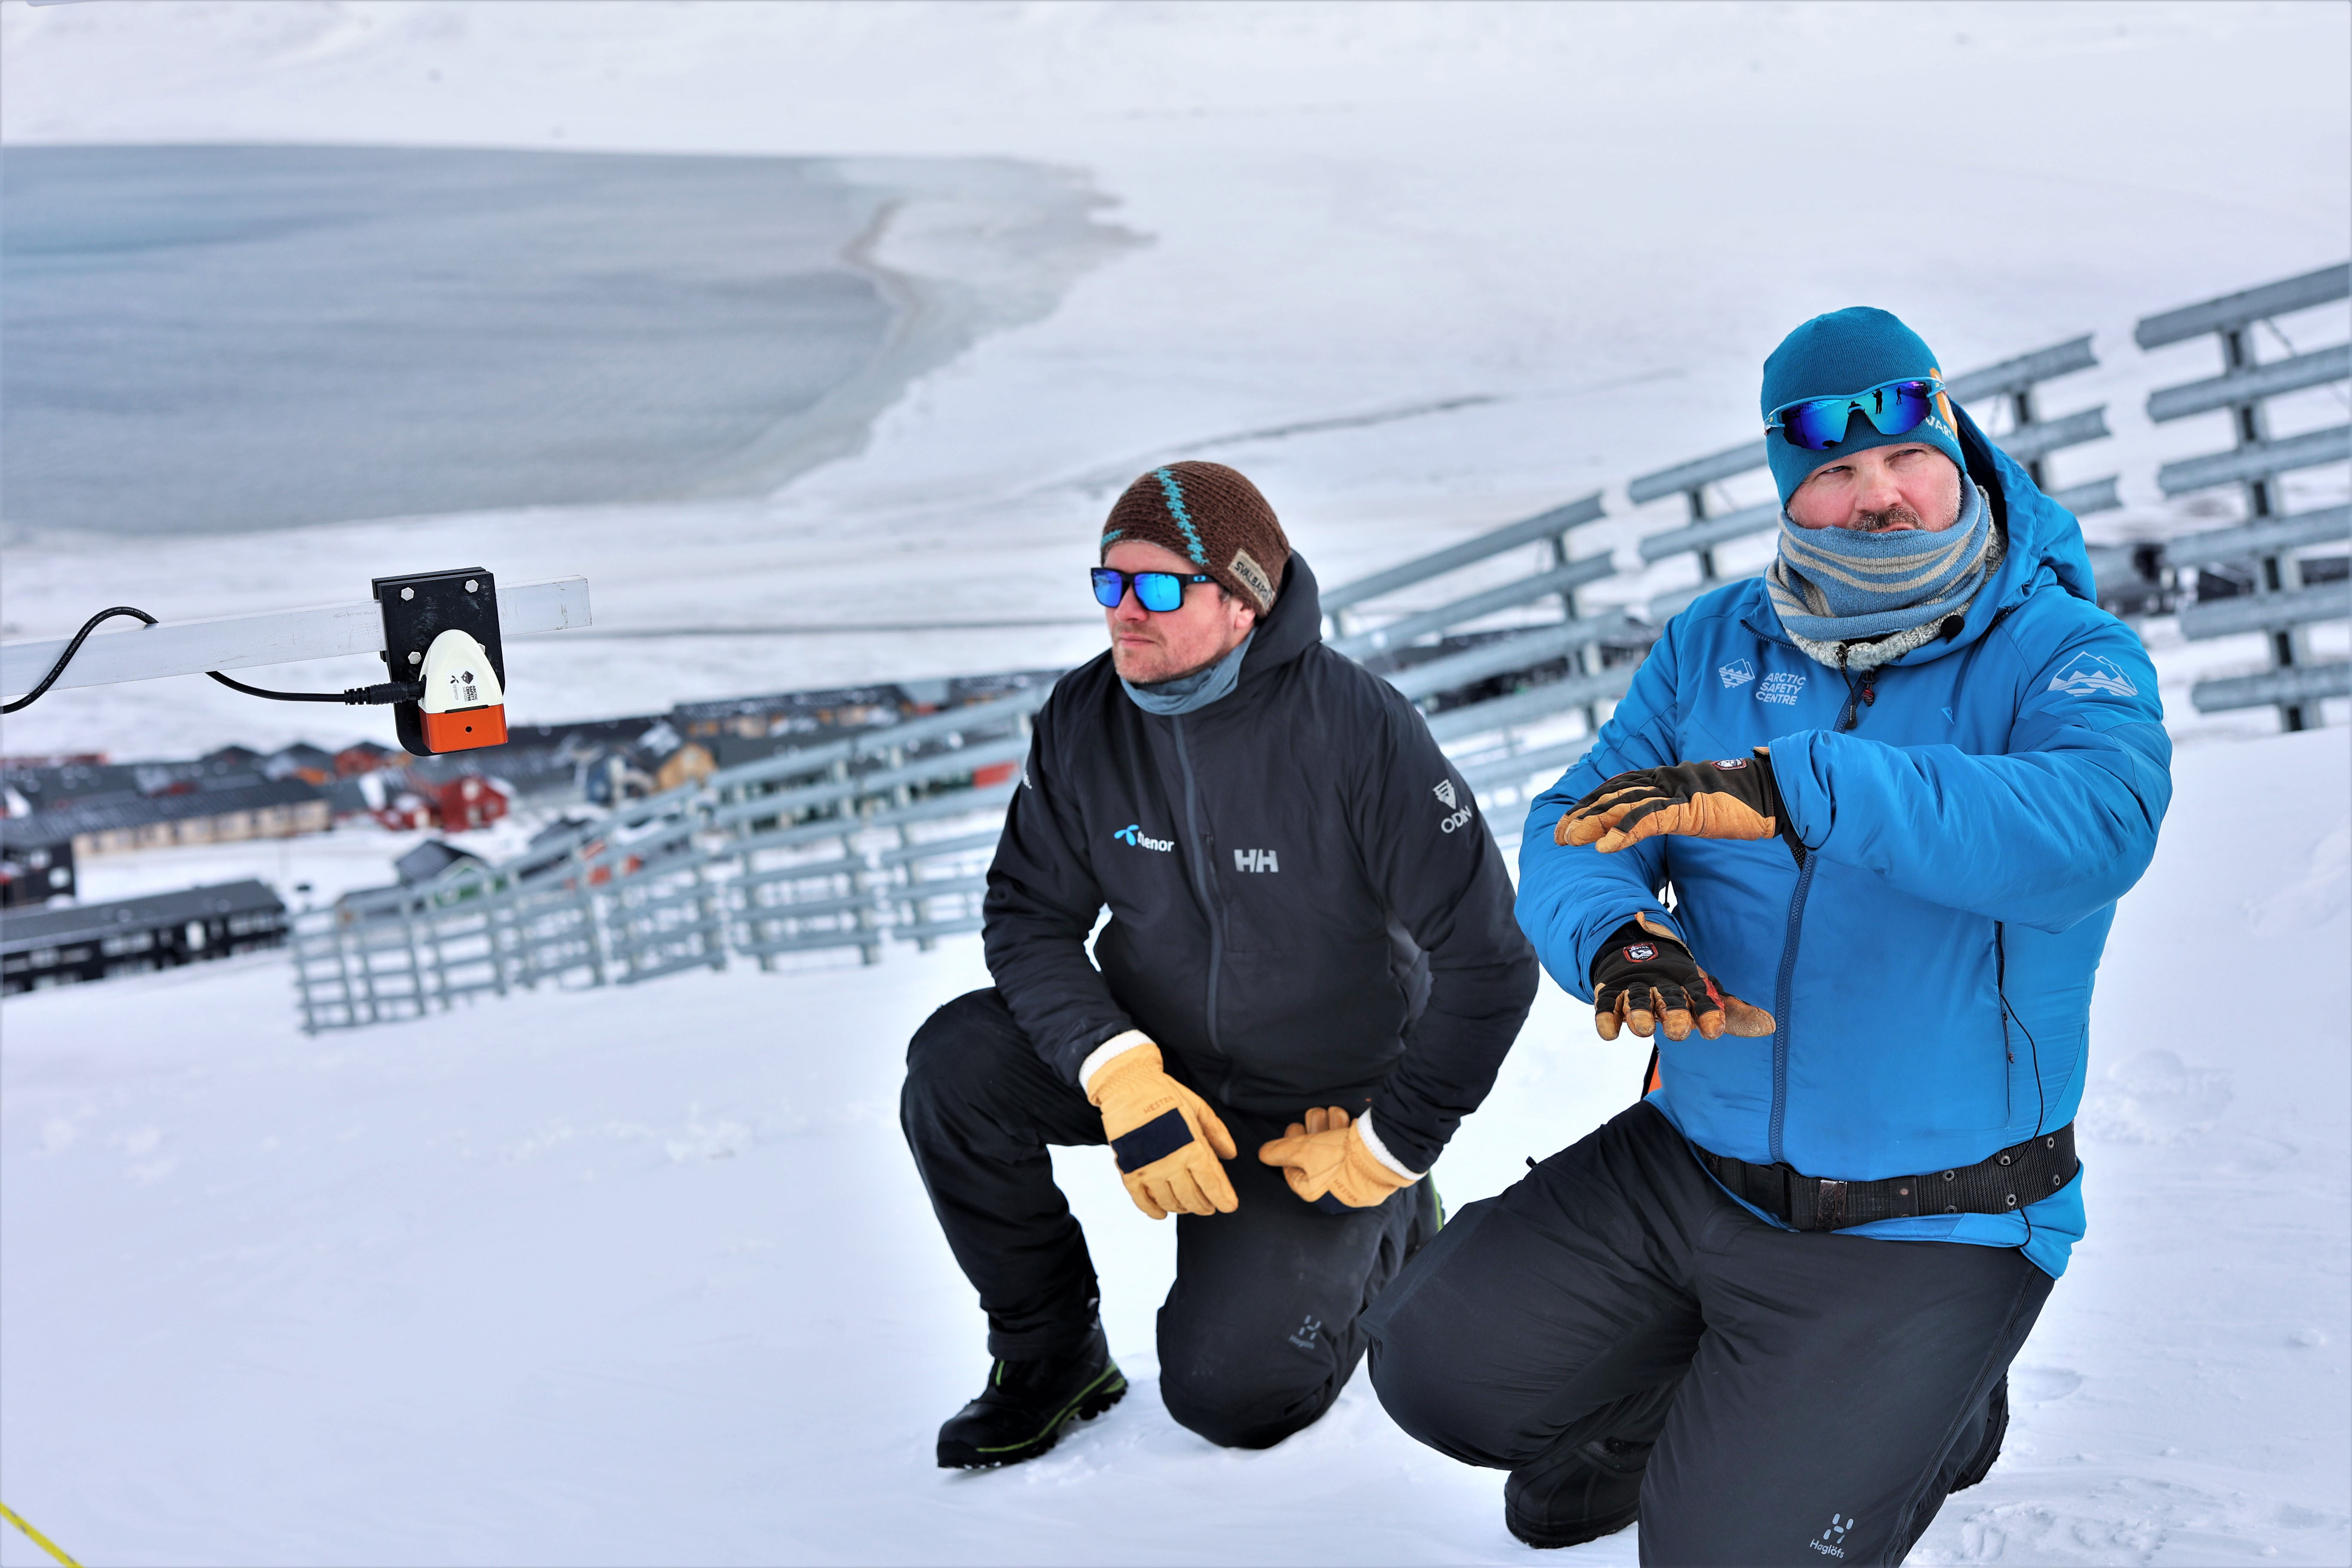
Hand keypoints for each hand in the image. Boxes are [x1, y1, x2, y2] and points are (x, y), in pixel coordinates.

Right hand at [1086, 1041, 1238, 1219]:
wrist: (1126, 1085)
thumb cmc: (1165, 1094)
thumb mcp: (1197, 1107)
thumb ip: (1216, 1132)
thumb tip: (1230, 1155)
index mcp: (1191, 1146)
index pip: (1212, 1182)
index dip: (1223, 1198)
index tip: (1230, 1207)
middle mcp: (1171, 1162)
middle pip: (1193, 1197)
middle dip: (1204, 1205)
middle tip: (1209, 1207)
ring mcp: (1149, 1168)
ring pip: (1170, 1202)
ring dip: (1182, 1208)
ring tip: (1188, 1206)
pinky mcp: (1129, 1170)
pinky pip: (1142, 1201)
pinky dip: (1153, 1211)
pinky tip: (1162, 1213)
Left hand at [1257, 1107, 1416, 1208]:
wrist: (1385, 1154)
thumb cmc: (1340, 1157)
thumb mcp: (1303, 1151)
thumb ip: (1279, 1152)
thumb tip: (1262, 1155)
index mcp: (1316, 1193)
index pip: (1293, 1168)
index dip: (1290, 1146)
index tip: (1295, 1128)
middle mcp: (1333, 1189)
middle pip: (1313, 1155)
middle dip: (1315, 1132)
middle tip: (1318, 1119)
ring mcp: (1352, 1178)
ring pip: (1331, 1146)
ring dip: (1330, 1127)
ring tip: (1336, 1116)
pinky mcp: (1368, 1165)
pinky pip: (1350, 1146)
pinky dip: (1347, 1131)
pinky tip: (1349, 1122)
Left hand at [1556, 751, 1801, 859]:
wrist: (1779, 792)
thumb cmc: (1743, 803)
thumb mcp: (1699, 806)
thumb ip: (1674, 810)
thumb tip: (1654, 821)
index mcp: (1667, 779)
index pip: (1618, 787)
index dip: (1590, 803)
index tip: (1569, 821)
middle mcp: (1666, 779)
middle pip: (1612, 794)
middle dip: (1581, 814)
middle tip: (1557, 835)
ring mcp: (1677, 791)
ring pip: (1623, 804)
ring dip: (1592, 823)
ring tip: (1569, 840)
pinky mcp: (1690, 806)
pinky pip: (1649, 819)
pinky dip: (1623, 832)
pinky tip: (1604, 846)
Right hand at [1589, 914, 1773, 1040]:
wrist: (1635, 951)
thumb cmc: (1678, 984)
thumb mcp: (1706, 995)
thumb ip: (1734, 1014)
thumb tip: (1771, 1025)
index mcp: (1688, 984)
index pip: (1702, 999)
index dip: (1708, 1014)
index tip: (1714, 1032)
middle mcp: (1662, 985)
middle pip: (1669, 999)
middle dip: (1674, 1014)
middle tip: (1681, 1033)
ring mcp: (1635, 987)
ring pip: (1636, 1000)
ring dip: (1639, 1013)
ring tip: (1644, 1030)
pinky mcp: (1611, 992)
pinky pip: (1606, 1004)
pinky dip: (1606, 1017)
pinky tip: (1610, 1033)